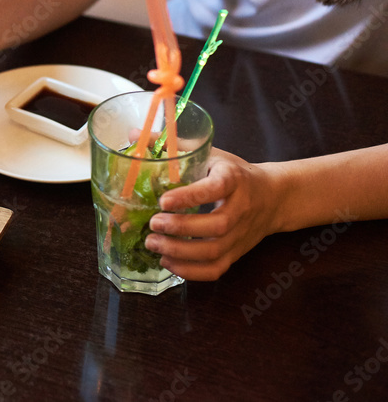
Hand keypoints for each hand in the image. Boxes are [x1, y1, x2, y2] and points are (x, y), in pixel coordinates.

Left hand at [143, 149, 279, 280]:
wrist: (273, 197)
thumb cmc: (233, 173)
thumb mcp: (210, 154)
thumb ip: (174, 146)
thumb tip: (133, 135)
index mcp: (233, 179)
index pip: (216, 187)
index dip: (191, 195)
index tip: (163, 200)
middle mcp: (241, 208)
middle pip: (217, 225)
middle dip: (181, 227)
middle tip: (152, 224)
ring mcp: (240, 234)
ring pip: (215, 251)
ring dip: (181, 252)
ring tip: (152, 244)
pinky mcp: (237, 253)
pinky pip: (216, 269)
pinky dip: (191, 272)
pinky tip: (168, 262)